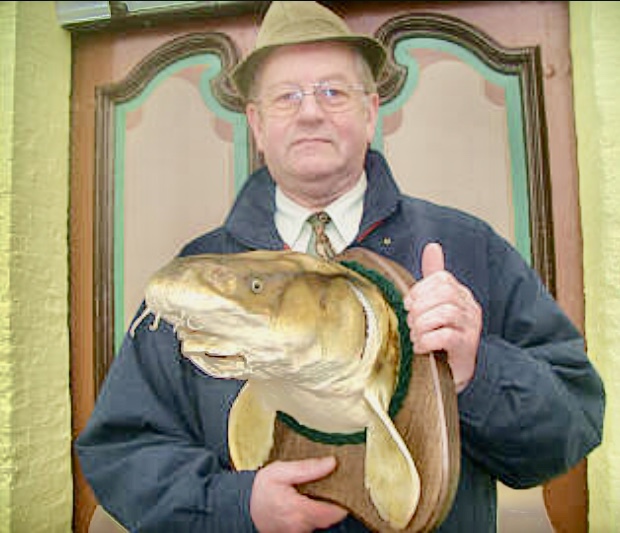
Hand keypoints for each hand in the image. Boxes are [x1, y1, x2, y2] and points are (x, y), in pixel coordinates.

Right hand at [250, 456, 347, 532]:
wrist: (245, 508)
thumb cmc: (262, 490)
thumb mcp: (280, 471)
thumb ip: (306, 468)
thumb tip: (331, 462)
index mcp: (299, 509)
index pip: (335, 510)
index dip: (346, 497)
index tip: (348, 482)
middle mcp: (303, 524)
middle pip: (333, 515)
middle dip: (339, 499)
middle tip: (339, 480)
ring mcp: (302, 530)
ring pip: (326, 519)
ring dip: (329, 505)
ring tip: (326, 485)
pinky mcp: (300, 531)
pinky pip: (317, 521)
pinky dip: (320, 510)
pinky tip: (315, 497)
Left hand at [403, 243, 481, 392]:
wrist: (458, 369)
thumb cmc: (444, 334)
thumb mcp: (437, 303)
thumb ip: (433, 277)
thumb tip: (432, 247)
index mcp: (461, 294)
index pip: (442, 279)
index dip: (420, 289)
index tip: (409, 303)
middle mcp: (470, 307)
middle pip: (444, 294)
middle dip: (420, 307)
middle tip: (411, 322)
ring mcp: (470, 326)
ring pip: (445, 313)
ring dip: (422, 324)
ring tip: (415, 334)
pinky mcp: (466, 346)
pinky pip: (446, 336)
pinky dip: (427, 340)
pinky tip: (420, 346)